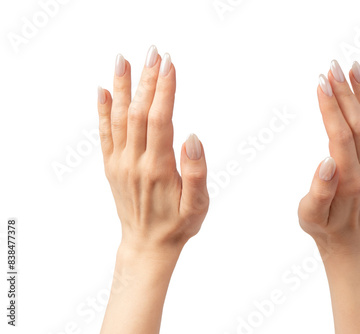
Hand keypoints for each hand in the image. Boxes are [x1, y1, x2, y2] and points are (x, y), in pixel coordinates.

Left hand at [97, 45, 208, 255]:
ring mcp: (120, 163)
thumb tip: (193, 138)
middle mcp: (135, 161)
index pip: (160, 119)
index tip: (169, 64)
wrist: (147, 245)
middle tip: (153, 52)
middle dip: (146, 79)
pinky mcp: (112, 166)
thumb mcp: (198, 205)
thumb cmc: (178, 225)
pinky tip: (104, 90)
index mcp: (158, 168)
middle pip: (139, 112)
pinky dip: (103, 110)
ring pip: (119, 118)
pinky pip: (104, 134)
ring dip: (122, 87)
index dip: (164, 90)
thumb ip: (196, 172)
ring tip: (124, 60)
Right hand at [298, 60, 359, 254]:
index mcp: (350, 180)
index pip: (341, 135)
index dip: (331, 108)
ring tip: (354, 68)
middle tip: (332, 66)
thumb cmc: (323, 227)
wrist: (351, 241)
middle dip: (345, 92)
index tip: (321, 82)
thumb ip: (320, 190)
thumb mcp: (310, 214)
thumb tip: (327, 161)